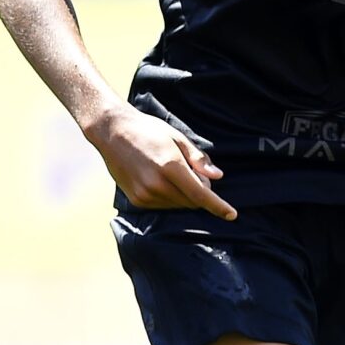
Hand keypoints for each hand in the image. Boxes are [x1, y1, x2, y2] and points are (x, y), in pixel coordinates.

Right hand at [84, 106, 235, 219]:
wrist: (112, 132)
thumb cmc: (148, 130)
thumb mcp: (177, 137)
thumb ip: (198, 159)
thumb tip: (218, 176)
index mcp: (170, 166)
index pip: (201, 194)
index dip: (218, 206)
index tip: (232, 215)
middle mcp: (157, 184)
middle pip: (192, 201)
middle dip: (200, 192)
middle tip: (193, 171)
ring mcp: (145, 194)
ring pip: (178, 205)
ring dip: (184, 194)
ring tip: (171, 171)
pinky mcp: (137, 200)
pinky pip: (163, 205)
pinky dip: (169, 197)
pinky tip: (159, 178)